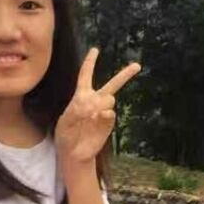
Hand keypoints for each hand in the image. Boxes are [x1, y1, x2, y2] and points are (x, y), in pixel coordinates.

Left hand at [55, 48, 140, 166]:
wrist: (74, 153)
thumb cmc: (66, 135)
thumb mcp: (65, 121)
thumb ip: (78, 111)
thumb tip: (96, 106)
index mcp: (81, 96)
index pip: (85, 75)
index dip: (90, 62)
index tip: (95, 50)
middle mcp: (95, 101)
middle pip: (112, 84)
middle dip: (125, 75)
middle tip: (138, 65)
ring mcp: (103, 112)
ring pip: (109, 98)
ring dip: (99, 104)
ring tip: (89, 115)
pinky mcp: (108, 122)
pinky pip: (110, 113)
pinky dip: (103, 115)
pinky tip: (96, 119)